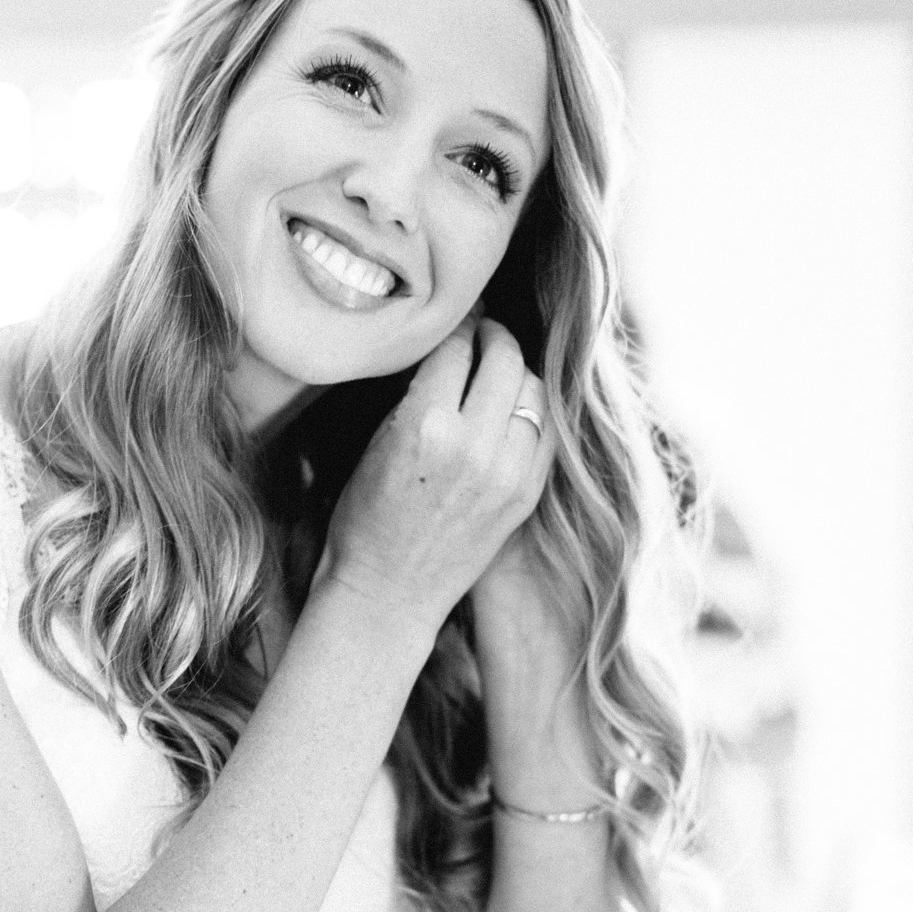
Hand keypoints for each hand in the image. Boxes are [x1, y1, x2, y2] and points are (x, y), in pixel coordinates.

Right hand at [320, 314, 553, 638]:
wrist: (388, 592)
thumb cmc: (365, 519)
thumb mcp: (377, 442)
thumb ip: (418, 393)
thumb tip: (450, 347)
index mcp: (426, 426)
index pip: (455, 347)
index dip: (456, 326)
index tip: (456, 319)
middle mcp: (474, 446)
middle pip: (503, 359)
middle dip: (493, 337)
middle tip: (483, 333)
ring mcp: (508, 473)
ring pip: (534, 391)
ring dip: (517, 373)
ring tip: (499, 371)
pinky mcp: (526, 496)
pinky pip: (547, 433)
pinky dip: (533, 413)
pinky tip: (515, 410)